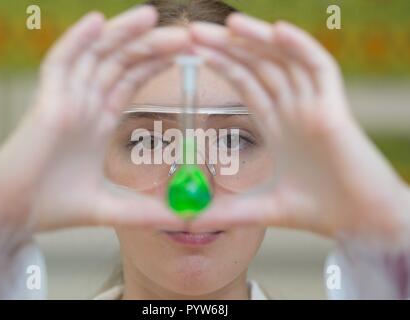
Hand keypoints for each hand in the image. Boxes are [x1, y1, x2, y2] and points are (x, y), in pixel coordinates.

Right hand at [0, 6, 187, 242]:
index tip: (186, 54)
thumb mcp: (110, 208)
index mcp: (98, 121)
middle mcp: (83, 104)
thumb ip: (144, 212)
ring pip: (96, 56)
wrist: (11, 215)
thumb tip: (183, 221)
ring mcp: (64, 100)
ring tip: (151, 16)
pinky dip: (77, 41)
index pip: (131, 80)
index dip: (155, 64)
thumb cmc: (53, 207)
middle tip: (185, 34)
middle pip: (120, 63)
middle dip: (151, 46)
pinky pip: (59, 63)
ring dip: (122, 34)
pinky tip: (97, 21)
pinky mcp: (45, 103)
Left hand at [189, 14, 409, 243]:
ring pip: (284, 61)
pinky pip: (320, 69)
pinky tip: (278, 30)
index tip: (194, 52)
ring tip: (228, 24)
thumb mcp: (262, 209)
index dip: (222, 65)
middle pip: (259, 67)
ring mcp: (315, 106)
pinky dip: (301, 48)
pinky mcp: (335, 110)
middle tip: (195, 30)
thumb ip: (227, 212)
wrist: (361, 223)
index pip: (246, 84)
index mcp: (279, 125)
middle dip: (228, 47)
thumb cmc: (319, 211)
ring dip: (257, 40)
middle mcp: (295, 109)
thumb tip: (189, 221)